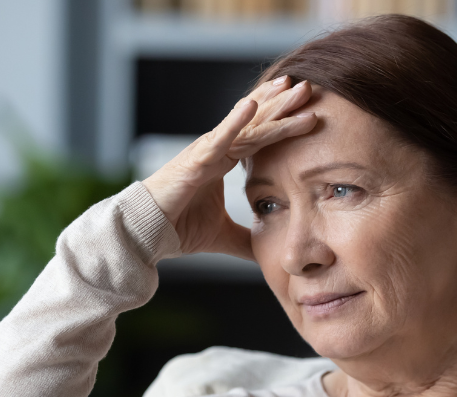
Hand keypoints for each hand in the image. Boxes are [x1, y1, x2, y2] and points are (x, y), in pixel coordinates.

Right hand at [143, 77, 317, 259]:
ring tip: (292, 86)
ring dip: (271, 106)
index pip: (259, 134)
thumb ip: (246, 240)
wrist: (148, 234)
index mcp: (224, 160)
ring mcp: (206, 151)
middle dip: (283, 103)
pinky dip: (235, 122)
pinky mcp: (194, 160)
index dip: (281, 118)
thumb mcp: (223, 235)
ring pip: (246, 126)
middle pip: (257, 121)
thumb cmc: (178, 228)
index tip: (306, 105)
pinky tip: (251, 104)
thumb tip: (268, 252)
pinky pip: (219, 139)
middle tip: (308, 85)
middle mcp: (217, 149)